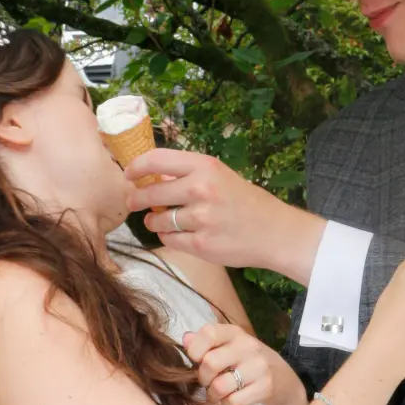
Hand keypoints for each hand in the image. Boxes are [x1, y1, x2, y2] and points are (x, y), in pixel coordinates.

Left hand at [125, 149, 325, 284]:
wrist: (275, 233)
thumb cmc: (247, 203)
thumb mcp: (221, 177)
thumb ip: (189, 175)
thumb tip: (152, 177)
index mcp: (205, 166)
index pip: (156, 160)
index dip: (136, 168)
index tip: (128, 175)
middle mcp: (201, 189)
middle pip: (151, 193)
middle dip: (136, 199)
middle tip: (133, 202)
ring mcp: (200, 218)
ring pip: (158, 220)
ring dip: (154, 222)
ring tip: (159, 222)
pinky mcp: (201, 244)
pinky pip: (170, 240)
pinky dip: (169, 238)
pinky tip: (179, 235)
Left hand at [184, 320, 305, 404]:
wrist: (283, 379)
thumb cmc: (246, 361)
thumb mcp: (228, 346)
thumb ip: (205, 342)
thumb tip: (185, 339)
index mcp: (235, 333)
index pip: (209, 332)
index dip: (195, 349)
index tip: (196, 359)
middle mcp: (248, 346)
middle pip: (210, 363)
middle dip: (202, 378)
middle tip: (207, 381)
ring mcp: (259, 367)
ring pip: (220, 386)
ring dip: (213, 394)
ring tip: (217, 392)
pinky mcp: (266, 386)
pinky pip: (233, 401)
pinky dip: (227, 404)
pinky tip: (232, 398)